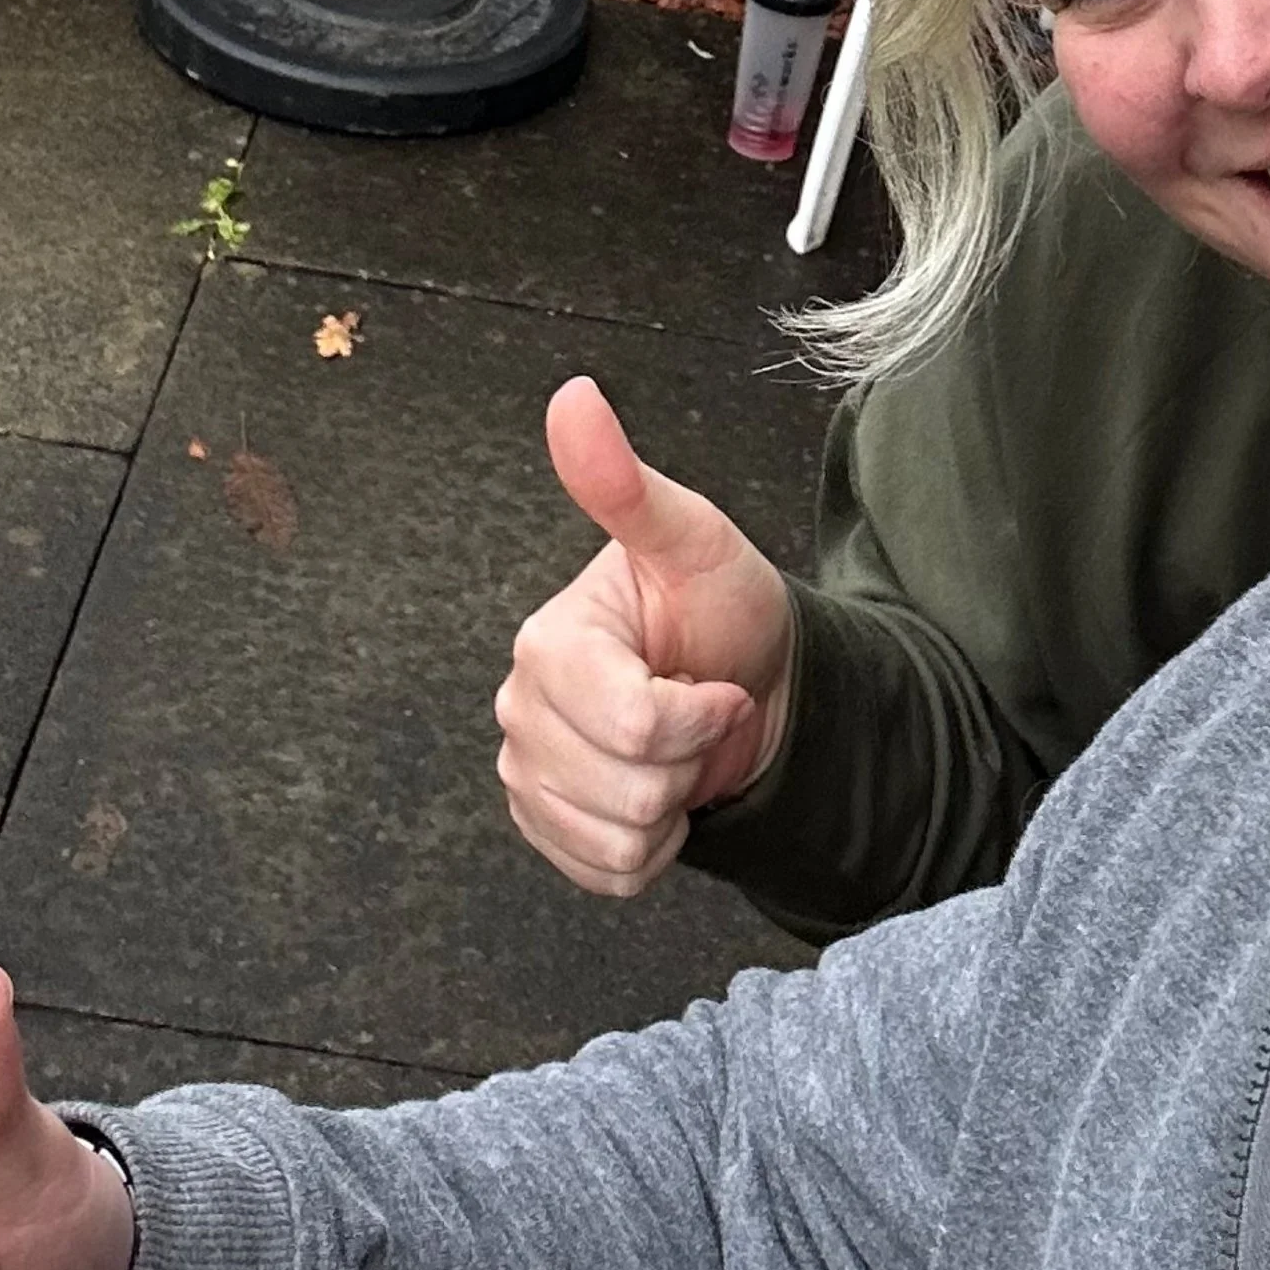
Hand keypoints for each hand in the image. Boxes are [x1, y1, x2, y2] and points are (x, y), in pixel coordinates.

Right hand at [497, 376, 796, 895]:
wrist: (748, 685)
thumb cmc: (722, 610)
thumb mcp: (693, 540)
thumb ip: (625, 484)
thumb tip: (573, 396)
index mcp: (549, 643)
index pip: (628, 722)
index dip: (695, 715)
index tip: (711, 676)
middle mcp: (522, 708)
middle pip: (626, 788)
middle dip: (687, 761)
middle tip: (695, 711)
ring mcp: (528, 772)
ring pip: (618, 837)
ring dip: (674, 804)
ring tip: (678, 749)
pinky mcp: (545, 825)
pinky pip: (607, 873)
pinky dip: (653, 846)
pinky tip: (659, 789)